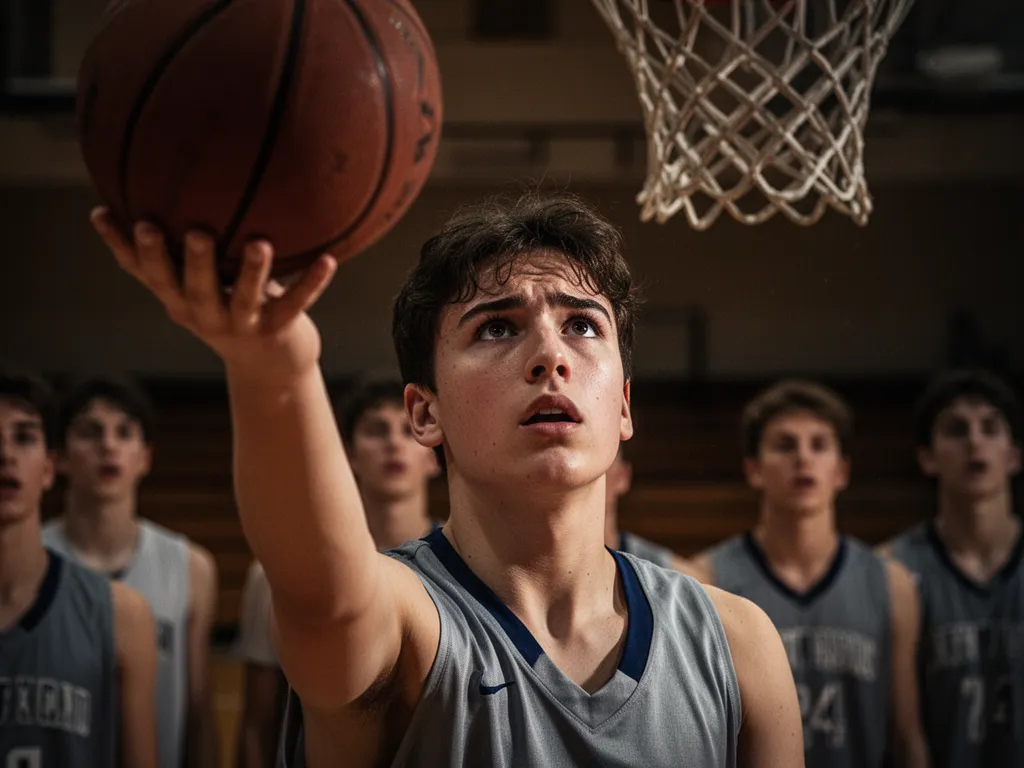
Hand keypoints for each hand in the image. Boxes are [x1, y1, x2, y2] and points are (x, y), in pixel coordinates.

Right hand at [91, 208, 336, 381]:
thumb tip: (137, 189)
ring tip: (260, 244)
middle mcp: (205, 314)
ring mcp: (242, 325)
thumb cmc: (229, 306)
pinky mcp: (278, 330)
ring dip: (253, 272)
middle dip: (189, 261)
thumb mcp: (197, 282)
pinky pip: (296, 303)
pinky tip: (328, 260)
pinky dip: (312, 283)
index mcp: (179, 299)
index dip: (125, 247)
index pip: (145, 273)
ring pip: (245, 298)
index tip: (107, 214)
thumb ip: (176, 248)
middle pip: (191, 289)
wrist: (270, 365)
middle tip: (193, 232)